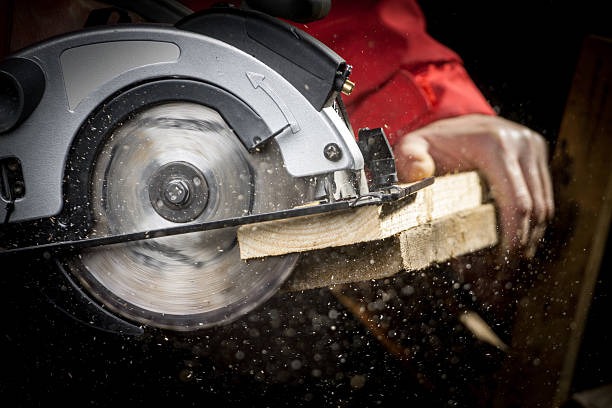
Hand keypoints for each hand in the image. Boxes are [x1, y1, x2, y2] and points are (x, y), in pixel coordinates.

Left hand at [393, 114, 553, 257]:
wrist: (456, 121)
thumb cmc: (433, 140)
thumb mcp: (413, 146)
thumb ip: (410, 159)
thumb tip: (419, 175)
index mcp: (494, 145)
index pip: (515, 201)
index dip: (512, 236)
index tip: (502, 263)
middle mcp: (522, 145)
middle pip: (535, 207)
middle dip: (521, 244)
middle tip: (503, 274)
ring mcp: (534, 150)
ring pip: (545, 206)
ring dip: (529, 238)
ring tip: (507, 266)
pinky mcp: (538, 159)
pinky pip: (544, 198)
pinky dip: (531, 224)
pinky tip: (515, 244)